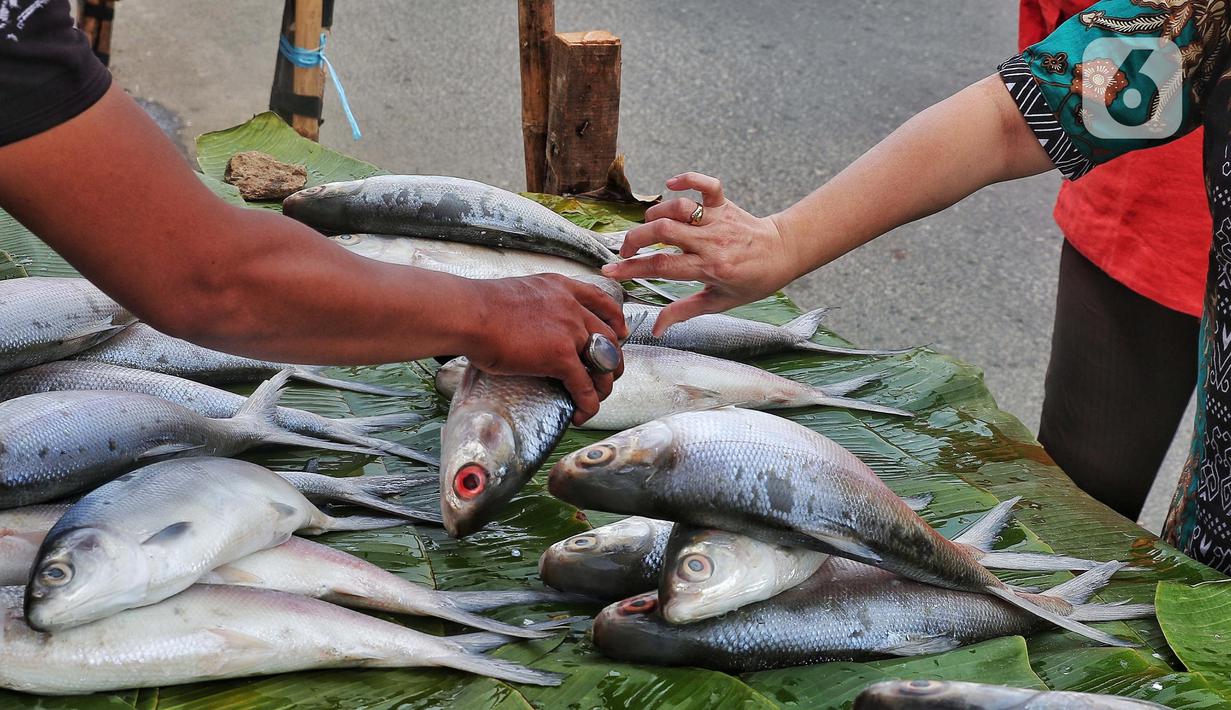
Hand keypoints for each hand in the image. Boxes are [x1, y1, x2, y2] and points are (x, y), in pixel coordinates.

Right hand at [464, 274, 626, 424]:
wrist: (470, 313)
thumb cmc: (479, 307)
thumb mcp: (518, 295)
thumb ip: (534, 307)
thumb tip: (525, 326)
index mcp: (560, 288)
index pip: (601, 300)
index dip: (615, 320)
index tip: (619, 332)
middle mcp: (572, 306)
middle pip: (609, 335)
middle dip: (614, 358)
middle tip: (609, 374)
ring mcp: (570, 331)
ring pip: (604, 361)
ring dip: (604, 384)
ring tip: (595, 399)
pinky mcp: (561, 357)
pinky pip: (585, 385)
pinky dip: (588, 403)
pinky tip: (582, 414)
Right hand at [600, 172, 798, 334]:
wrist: (783, 254)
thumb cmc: (751, 281)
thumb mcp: (718, 302)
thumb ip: (684, 311)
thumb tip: (656, 329)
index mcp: (709, 269)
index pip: (662, 267)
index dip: (631, 269)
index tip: (609, 272)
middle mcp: (711, 242)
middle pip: (663, 232)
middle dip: (635, 239)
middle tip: (625, 250)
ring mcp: (717, 220)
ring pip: (678, 207)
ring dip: (655, 213)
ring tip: (648, 227)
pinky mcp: (724, 203)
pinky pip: (706, 184)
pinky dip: (687, 179)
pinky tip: (671, 183)